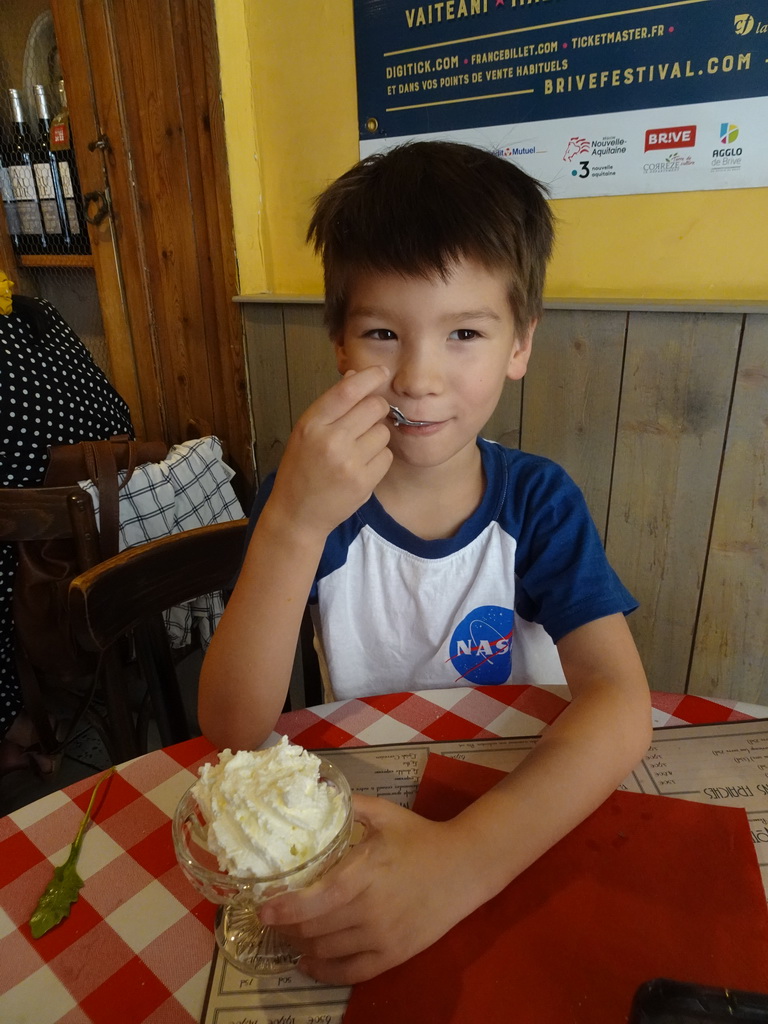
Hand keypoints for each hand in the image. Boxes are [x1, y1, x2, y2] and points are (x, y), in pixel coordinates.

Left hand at [259, 795, 475, 983]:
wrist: (464, 867)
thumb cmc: (420, 838)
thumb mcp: (385, 814)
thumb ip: (350, 805)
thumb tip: (318, 792)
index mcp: (364, 873)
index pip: (315, 901)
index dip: (284, 909)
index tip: (262, 908)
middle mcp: (369, 910)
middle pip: (313, 929)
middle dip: (285, 925)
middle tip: (272, 916)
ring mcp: (382, 937)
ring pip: (326, 950)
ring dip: (301, 944)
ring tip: (290, 932)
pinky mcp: (393, 955)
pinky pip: (349, 972)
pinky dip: (323, 972)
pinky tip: (307, 963)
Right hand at [268, 366, 392, 537]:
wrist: (298, 513)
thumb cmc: (301, 468)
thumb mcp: (306, 432)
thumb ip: (331, 405)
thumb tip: (356, 376)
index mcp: (312, 424)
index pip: (348, 391)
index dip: (369, 377)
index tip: (381, 372)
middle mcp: (330, 441)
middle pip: (374, 407)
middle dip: (376, 409)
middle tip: (366, 420)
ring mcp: (349, 463)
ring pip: (383, 431)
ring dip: (376, 436)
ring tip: (357, 449)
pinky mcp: (364, 482)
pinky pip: (386, 456)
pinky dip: (379, 458)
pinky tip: (361, 466)